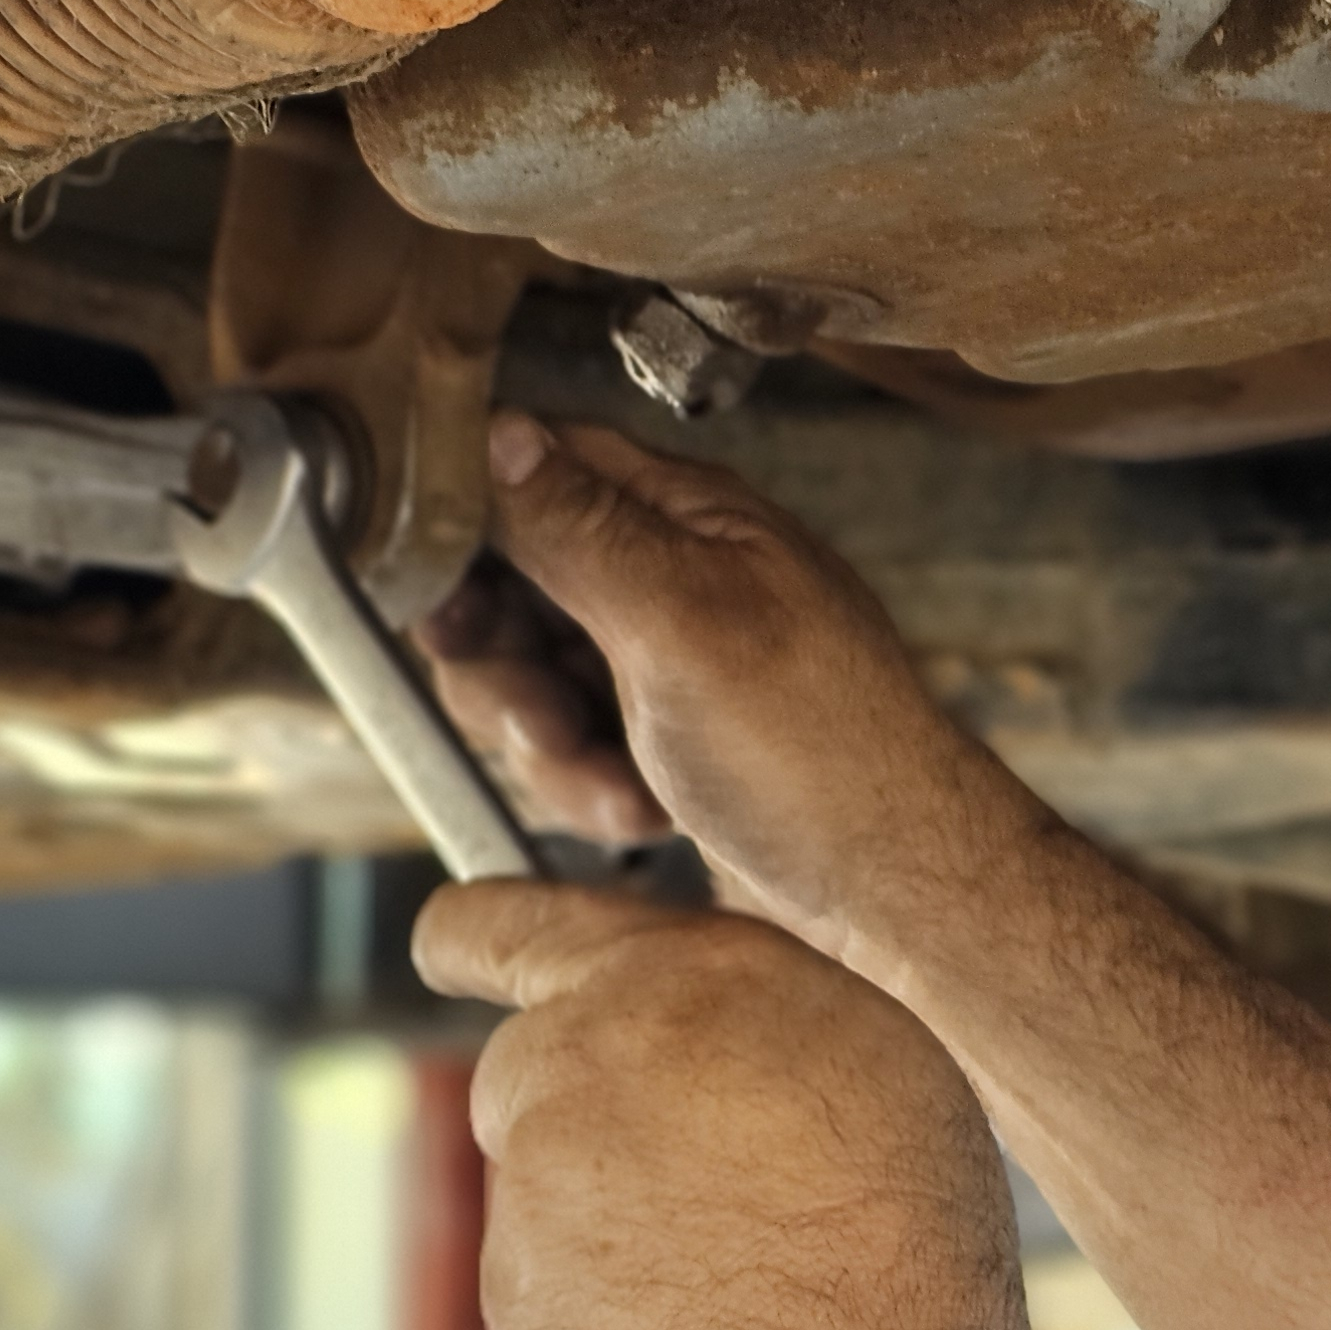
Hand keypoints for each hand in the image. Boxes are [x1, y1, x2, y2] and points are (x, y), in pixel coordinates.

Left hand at [409, 880, 1020, 1329]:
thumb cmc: (896, 1250)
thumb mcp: (873, 1063)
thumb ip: (748, 1015)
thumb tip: (703, 1026)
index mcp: (669, 983)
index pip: (508, 919)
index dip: (478, 933)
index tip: (456, 942)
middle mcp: (576, 1071)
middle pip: (532, 1066)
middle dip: (587, 1108)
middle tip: (708, 1172)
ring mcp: (529, 1198)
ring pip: (553, 1191)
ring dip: (619, 1221)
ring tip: (747, 1281)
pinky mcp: (511, 1310)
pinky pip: (558, 1297)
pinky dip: (614, 1317)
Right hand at [417, 417, 1049, 958]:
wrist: (897, 896)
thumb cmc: (823, 755)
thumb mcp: (682, 621)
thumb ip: (582, 526)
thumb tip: (501, 433)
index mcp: (689, 520)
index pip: (538, 468)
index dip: (469, 529)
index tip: (433, 597)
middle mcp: (678, 580)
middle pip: (513, 585)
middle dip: (501, 665)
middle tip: (544, 719)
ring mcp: (673, 666)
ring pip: (533, 679)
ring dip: (548, 746)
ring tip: (613, 784)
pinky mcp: (671, 745)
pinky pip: (576, 752)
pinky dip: (589, 790)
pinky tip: (643, 817)